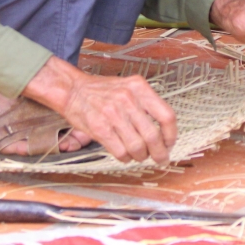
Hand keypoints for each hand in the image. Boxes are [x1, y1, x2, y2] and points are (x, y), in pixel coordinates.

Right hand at [23, 56, 176, 163]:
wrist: (72, 90)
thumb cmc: (102, 91)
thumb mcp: (128, 86)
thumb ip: (146, 103)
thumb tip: (164, 130)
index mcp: (139, 88)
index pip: (166, 116)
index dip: (171, 135)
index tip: (170, 143)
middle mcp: (128, 99)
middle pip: (153, 136)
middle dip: (159, 153)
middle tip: (160, 158)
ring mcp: (114, 114)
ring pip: (138, 147)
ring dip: (141, 156)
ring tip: (139, 155)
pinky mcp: (100, 128)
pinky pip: (121, 151)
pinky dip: (126, 158)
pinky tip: (125, 154)